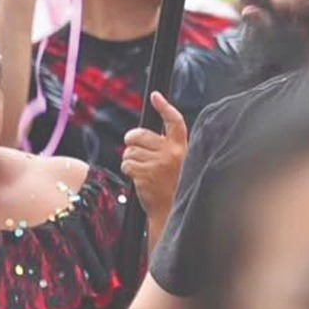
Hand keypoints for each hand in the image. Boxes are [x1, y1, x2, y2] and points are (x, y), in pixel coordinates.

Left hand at [122, 94, 188, 232]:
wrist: (171, 213)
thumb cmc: (173, 187)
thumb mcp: (179, 163)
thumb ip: (166, 148)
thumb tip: (140, 134)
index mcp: (181, 148)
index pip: (174, 122)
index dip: (164, 107)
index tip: (155, 96)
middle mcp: (170, 153)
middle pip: (140, 135)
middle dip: (131, 140)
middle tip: (132, 146)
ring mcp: (156, 164)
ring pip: (130, 151)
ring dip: (130, 159)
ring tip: (141, 170)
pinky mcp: (144, 175)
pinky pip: (127, 163)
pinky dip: (128, 169)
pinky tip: (138, 178)